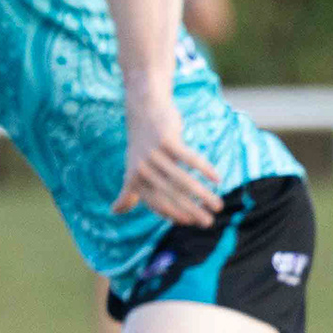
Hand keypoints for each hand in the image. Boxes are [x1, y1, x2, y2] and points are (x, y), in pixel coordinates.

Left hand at [113, 97, 227, 228]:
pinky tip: (217, 179)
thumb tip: (115, 212)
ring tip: (218, 205)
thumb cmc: (141, 145)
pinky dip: (205, 169)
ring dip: (203, 195)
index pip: (157, 203)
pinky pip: (190, 159)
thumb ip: (128, 191)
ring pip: (183, 180)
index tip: (192, 223)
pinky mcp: (166, 139)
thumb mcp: (132, 168)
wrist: (144, 109)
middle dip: (192, 212)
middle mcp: (142, 168)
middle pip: (171, 195)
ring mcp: (154, 154)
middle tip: (209, 223)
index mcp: (134, 179)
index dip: (175, 215)